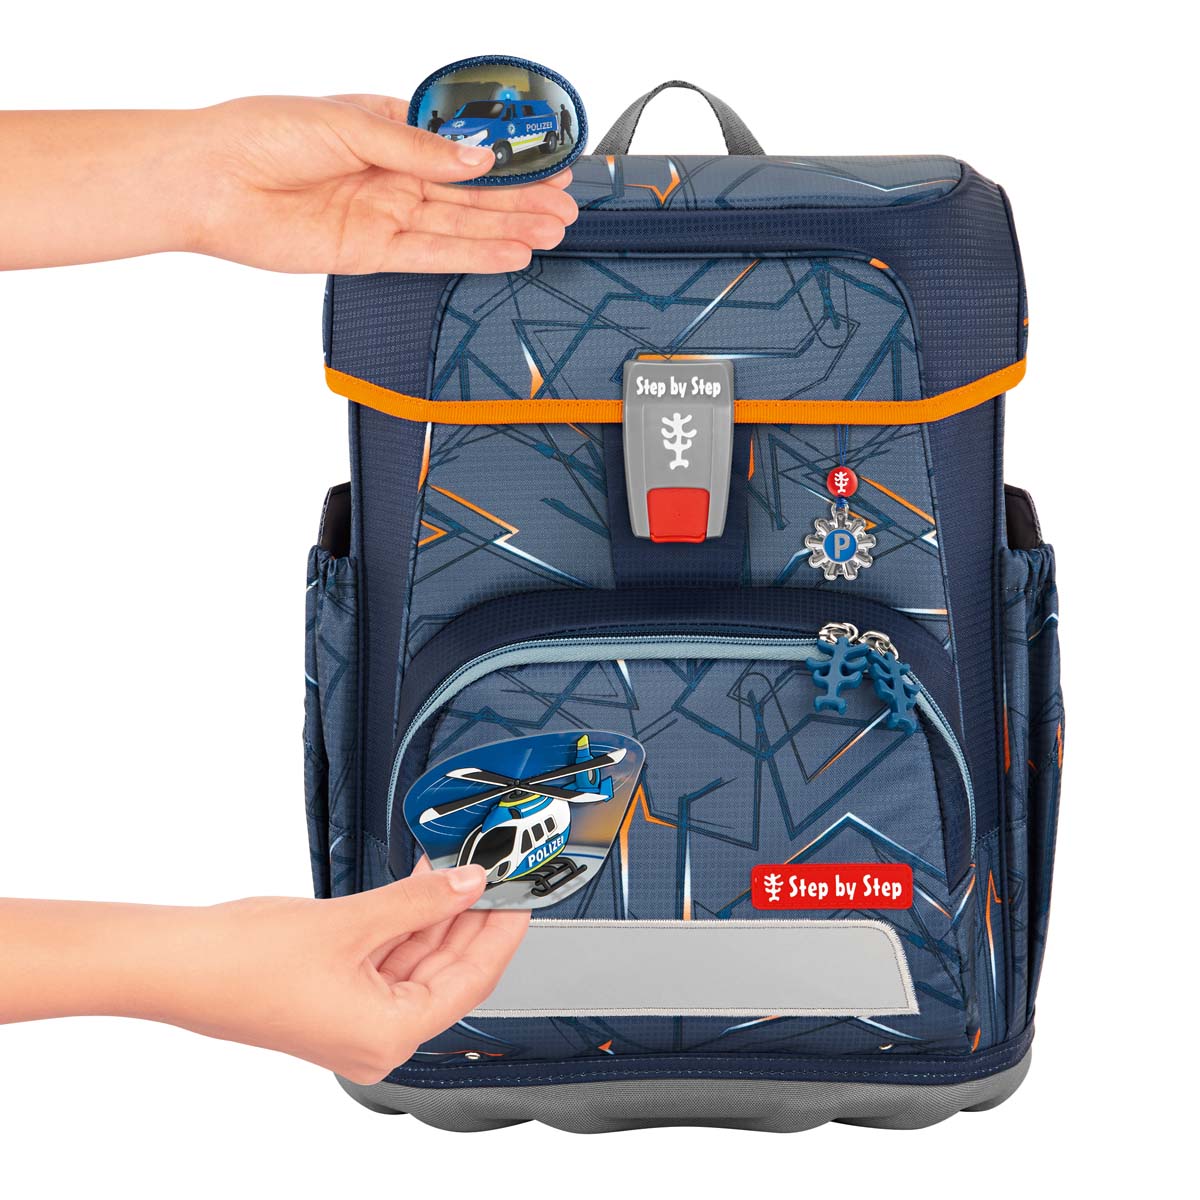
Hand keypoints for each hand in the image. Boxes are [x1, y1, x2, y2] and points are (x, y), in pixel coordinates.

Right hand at [0, 861, 529, 1083]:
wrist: (180, 963)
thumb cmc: (247, 960)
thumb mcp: (353, 922)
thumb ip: (420, 901)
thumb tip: (468, 884)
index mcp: (388, 1035)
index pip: (471, 980)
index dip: (501, 932)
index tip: (521, 896)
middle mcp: (376, 1038)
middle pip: (446, 973)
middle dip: (469, 918)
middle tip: (494, 872)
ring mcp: (353, 1022)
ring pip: (416, 964)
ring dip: (436, 915)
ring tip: (458, 868)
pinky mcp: (334, 1001)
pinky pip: (386, 962)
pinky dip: (404, 924)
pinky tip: (419, 886)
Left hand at [191, 95, 577, 272]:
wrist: (209, 183)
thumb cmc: (259, 135)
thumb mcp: (348, 124)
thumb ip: (417, 149)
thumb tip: (475, 160)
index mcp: (386, 127)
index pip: (461, 145)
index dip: (505, 155)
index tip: (548, 159)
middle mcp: (391, 173)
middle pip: (469, 191)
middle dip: (520, 198)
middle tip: (566, 206)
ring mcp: (384, 214)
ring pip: (460, 224)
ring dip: (507, 229)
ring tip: (554, 232)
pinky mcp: (371, 252)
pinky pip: (432, 255)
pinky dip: (472, 255)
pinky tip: (509, 254)